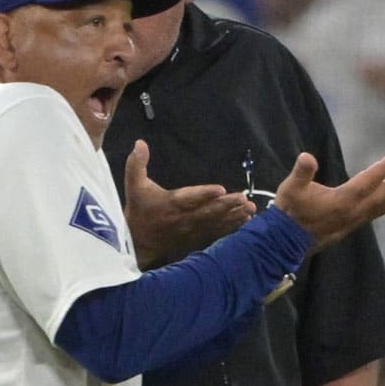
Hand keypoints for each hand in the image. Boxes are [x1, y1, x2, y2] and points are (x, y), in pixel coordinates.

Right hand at [124, 140, 255, 267]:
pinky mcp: (197, 238)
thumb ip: (137, 163)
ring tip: (250, 209)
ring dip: (234, 216)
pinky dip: (232, 227)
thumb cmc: (139, 210)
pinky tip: (246, 221)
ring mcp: (192, 230)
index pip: (188, 197)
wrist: (137, 243)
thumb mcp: (133, 185)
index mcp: (170, 203)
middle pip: (208, 211)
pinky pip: (217, 233)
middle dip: (227, 205)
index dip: (204, 194)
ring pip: (215, 222)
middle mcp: (184, 218)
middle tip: (244, 199)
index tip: (220, 189)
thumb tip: (140, 143)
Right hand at [274, 149, 384, 251]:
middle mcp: (355, 211)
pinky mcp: (355, 224)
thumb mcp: (291, 189)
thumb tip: (306, 157)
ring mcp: (356, 219)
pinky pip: (380, 211)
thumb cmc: (289, 211)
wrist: (286, 241)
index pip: (369, 181)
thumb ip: (301, 173)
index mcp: (342, 201)